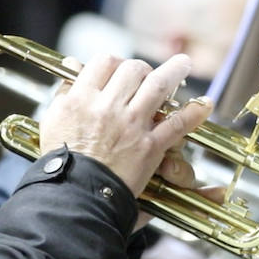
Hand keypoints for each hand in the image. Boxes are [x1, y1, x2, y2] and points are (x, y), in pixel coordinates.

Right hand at [38, 54, 212, 198]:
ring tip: (184, 64)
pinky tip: (205, 104)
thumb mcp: (53, 120)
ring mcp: (131, 126)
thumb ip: (64, 91)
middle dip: (142, 68)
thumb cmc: (62, 162)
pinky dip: (194, 113)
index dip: (115, 62)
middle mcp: (107, 107)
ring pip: (158, 87)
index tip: (120, 68)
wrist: (75, 197)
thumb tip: (73, 64)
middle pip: (132, 70)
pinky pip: (177, 124)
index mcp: (81, 99)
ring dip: (174, 71)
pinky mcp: (149, 147)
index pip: (103, 62)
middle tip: (147, 74)